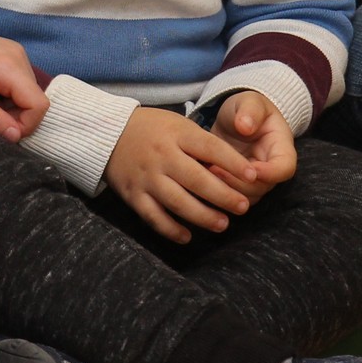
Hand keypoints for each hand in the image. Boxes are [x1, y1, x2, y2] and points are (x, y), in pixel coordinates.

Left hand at [0, 0, 47, 139]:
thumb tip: (16, 136)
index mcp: (8, 66)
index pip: (39, 104)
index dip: (25, 125)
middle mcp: (19, 56)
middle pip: (35, 99)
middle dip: (16, 116)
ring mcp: (16, 52)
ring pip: (28, 92)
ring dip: (10, 106)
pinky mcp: (10, 53)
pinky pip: (20, 82)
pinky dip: (7, 95)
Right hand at [106, 105, 266, 240]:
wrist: (107, 133)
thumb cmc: (153, 130)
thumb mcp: (179, 125)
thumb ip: (203, 146)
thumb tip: (234, 172)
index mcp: (177, 134)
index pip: (211, 148)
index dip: (234, 163)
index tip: (254, 176)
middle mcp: (162, 156)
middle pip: (197, 180)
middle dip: (223, 196)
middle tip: (244, 207)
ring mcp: (146, 177)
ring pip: (177, 202)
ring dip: (202, 216)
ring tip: (223, 225)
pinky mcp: (132, 195)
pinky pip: (153, 217)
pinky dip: (171, 229)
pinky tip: (187, 236)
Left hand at [210, 91, 297, 188]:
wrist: (237, 118)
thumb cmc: (248, 109)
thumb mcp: (250, 102)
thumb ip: (250, 111)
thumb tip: (245, 126)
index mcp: (281, 148)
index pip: (284, 168)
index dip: (269, 173)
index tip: (249, 168)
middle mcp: (271, 169)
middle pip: (263, 187)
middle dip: (239, 182)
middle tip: (215, 168)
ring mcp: (255, 180)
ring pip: (246, 197)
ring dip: (226, 189)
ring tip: (206, 171)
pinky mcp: (238, 185)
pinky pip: (231, 198)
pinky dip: (216, 192)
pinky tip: (201, 177)